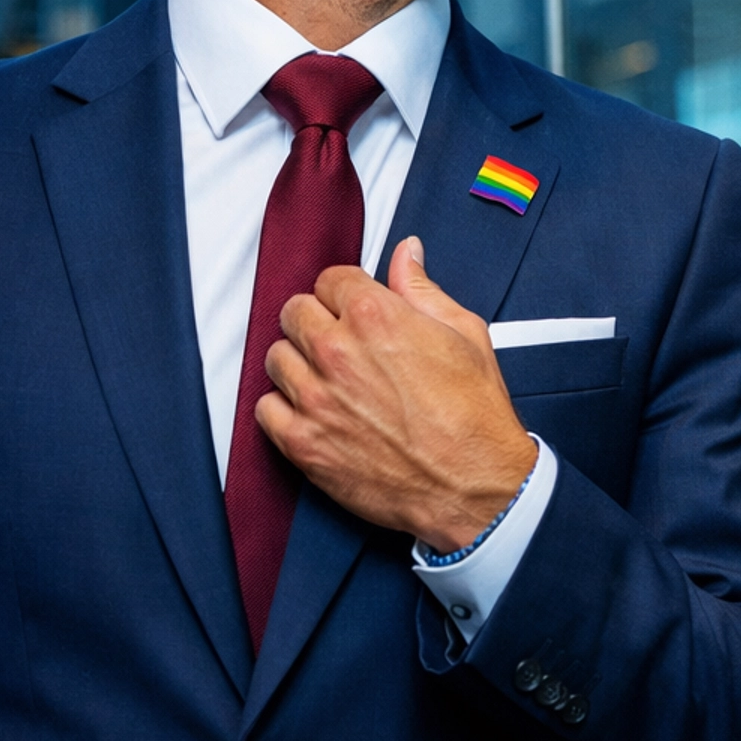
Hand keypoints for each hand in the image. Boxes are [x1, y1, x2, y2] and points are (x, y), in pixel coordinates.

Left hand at [256, 237, 536, 551]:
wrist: (474, 486)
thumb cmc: (475, 417)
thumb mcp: (465, 334)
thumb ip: (423, 289)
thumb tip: (407, 255)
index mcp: (376, 316)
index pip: (329, 279)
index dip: (345, 293)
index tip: (352, 308)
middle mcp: (337, 352)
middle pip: (294, 312)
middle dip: (317, 320)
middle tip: (341, 342)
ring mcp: (315, 398)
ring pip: (275, 357)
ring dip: (298, 362)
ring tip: (328, 378)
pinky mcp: (303, 442)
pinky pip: (265, 408)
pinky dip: (283, 407)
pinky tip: (314, 410)